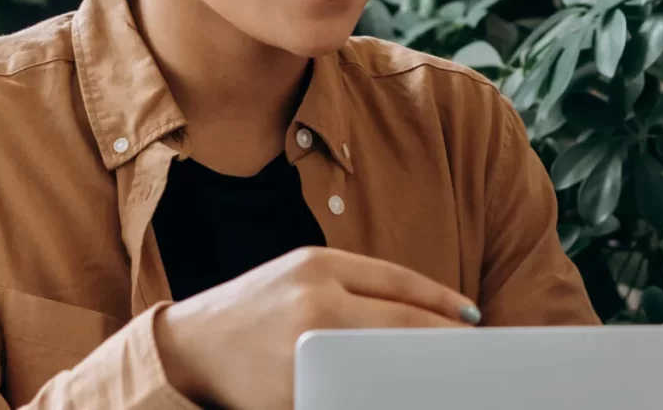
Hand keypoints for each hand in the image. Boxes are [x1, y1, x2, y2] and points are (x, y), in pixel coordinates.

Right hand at [154, 246, 477, 409]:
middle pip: (401, 324)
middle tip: (473, 357)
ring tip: (442, 380)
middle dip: (442, 341)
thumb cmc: (255, 307)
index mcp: (316, 267)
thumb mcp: (302, 274)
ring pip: (381, 366)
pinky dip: (374, 395)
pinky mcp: (291, 393)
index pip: (399, 283)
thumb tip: (436, 312)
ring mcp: (301, 353)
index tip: (474, 320)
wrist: (188, 346)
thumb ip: (362, 285)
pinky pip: (348, 395)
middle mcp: (311, 305)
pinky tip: (393, 395)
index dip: (443, 303)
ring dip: (417, 374)